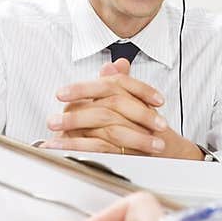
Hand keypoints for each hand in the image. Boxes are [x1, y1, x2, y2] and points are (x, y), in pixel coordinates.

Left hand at [44, 58, 202, 159]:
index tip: (60, 93)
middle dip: (76, 116)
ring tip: (53, 142)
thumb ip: (119, 83)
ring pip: (105, 132)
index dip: (83, 89)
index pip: (108, 87)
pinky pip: (104, 153)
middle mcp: (136, 113)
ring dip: (74, 139)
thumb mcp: (132, 99)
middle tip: (52, 121)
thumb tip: (110, 66)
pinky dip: (81, 153)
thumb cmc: (146, 122)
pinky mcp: (132, 153)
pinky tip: (63, 153)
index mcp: (132, 96)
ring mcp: (136, 133)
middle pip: (106, 109)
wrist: (169, 148)